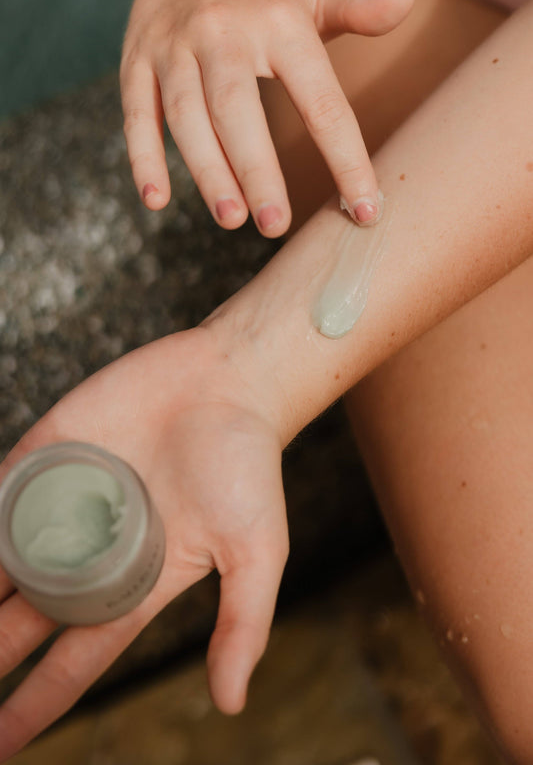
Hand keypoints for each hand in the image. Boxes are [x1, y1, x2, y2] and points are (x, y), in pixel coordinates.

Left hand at [0, 329, 287, 760]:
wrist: (228, 379)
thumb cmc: (248, 465)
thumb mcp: (256, 552)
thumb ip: (242, 624)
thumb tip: (231, 705)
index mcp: (139, 579)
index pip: (77, 655)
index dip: (37, 700)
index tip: (2, 744)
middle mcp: (95, 547)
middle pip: (26, 616)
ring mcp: (68, 499)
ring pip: (1, 560)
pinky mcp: (50, 453)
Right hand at [121, 0, 413, 233]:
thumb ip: (358, 8)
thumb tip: (408, 0)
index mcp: (280, 24)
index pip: (321, 101)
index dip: (345, 159)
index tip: (364, 209)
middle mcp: (223, 34)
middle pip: (239, 110)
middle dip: (257, 171)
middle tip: (275, 224)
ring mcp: (174, 49)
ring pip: (187, 116)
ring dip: (207, 171)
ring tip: (230, 219)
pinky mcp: (137, 64)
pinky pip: (138, 114)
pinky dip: (143, 157)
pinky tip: (156, 200)